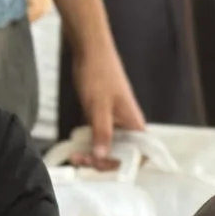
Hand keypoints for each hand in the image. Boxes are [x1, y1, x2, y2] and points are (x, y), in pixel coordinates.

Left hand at [69, 39, 146, 169]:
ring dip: (93, 155)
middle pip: (121, 155)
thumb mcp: (99, 106)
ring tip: (75, 154)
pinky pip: (98, 137)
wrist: (90, 50)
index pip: (138, 155)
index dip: (124, 165)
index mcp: (134, 124)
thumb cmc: (99, 73)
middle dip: (102, 162)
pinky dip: (88, 144)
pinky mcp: (103, 117)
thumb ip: (102, 133)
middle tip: (82, 159)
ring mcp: (115, 122)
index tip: (104, 164)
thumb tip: (102, 157)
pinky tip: (76, 145)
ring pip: (108, 148)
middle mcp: (127, 126)